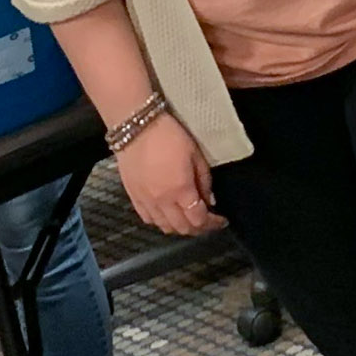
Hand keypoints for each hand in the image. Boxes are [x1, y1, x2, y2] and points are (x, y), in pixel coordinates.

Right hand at [112, 113, 220, 235]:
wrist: (136, 127)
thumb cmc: (169, 135)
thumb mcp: (195, 154)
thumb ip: (204, 181)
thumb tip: (210, 200)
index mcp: (181, 190)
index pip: (199, 219)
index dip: (213, 223)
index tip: (221, 220)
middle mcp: (163, 201)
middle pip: (183, 228)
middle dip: (198, 228)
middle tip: (207, 221)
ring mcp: (146, 201)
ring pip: (165, 227)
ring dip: (180, 227)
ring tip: (188, 218)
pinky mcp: (133, 197)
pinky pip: (148, 219)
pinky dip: (161, 222)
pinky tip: (167, 214)